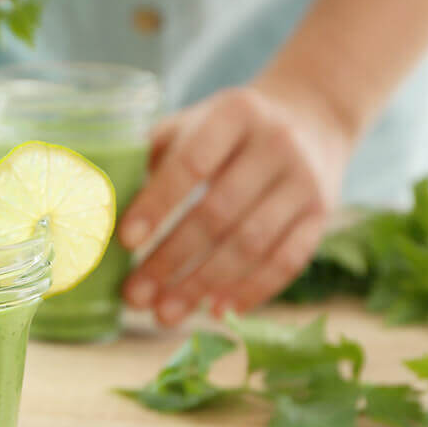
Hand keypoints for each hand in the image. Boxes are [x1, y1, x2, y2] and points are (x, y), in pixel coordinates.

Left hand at [119, 81, 356, 326]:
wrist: (311, 115)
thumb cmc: (229, 127)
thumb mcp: (193, 122)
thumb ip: (153, 154)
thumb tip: (104, 203)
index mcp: (235, 113)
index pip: (191, 164)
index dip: (157, 205)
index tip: (126, 242)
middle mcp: (276, 144)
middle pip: (218, 213)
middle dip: (172, 260)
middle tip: (135, 296)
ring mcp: (305, 181)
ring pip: (251, 244)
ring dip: (203, 284)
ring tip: (165, 313)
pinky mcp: (323, 214)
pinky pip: (288, 260)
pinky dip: (252, 290)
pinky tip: (217, 310)